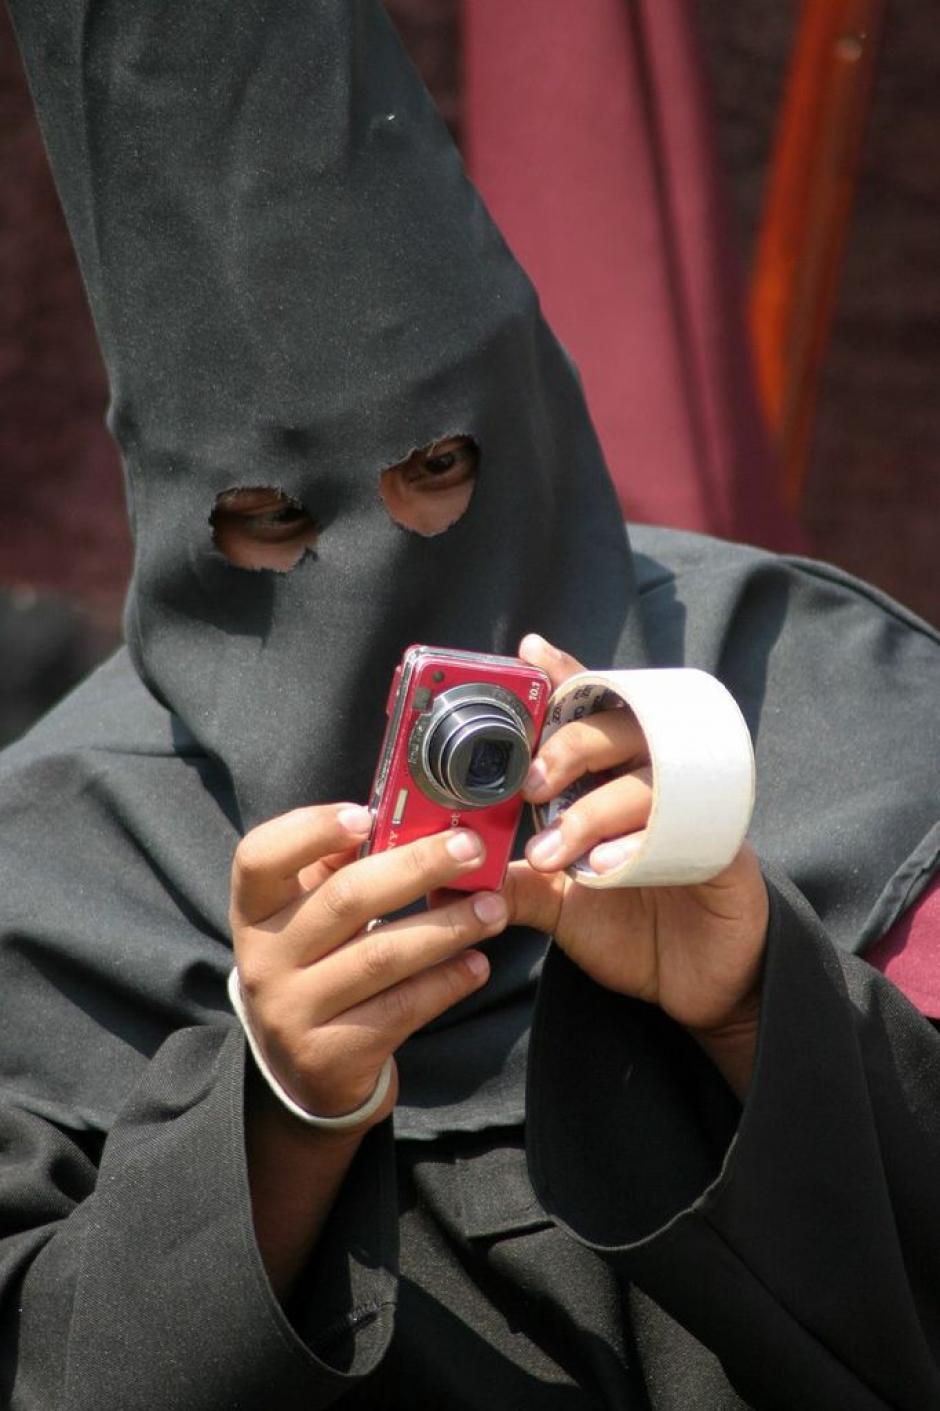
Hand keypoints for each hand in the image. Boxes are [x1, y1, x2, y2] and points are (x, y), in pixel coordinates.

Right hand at [230, 806, 507, 1130]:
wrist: (304, 1068)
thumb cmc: (318, 964)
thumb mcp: (310, 914)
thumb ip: (338, 865)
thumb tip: (400, 816)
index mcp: (254, 911)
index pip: (259, 858)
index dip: (311, 831)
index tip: (367, 814)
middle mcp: (263, 960)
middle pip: (344, 900)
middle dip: (417, 867)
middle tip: (471, 849)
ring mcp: (292, 1012)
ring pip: (380, 957)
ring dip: (446, 926)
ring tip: (493, 908)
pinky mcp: (329, 1056)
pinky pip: (399, 1010)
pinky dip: (444, 982)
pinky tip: (477, 965)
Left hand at [504, 635, 768, 1092]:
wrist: (698, 985)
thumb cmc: (633, 928)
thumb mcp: (559, 903)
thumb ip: (512, 881)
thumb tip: (445, 878)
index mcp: (609, 780)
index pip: (587, 715)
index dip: (563, 678)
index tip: (529, 653)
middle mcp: (652, 782)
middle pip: (617, 730)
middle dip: (568, 746)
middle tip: (530, 783)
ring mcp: (693, 811)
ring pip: (646, 780)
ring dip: (593, 812)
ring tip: (554, 854)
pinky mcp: (724, 850)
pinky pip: (689, 830)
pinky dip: (642, 846)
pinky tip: (611, 869)